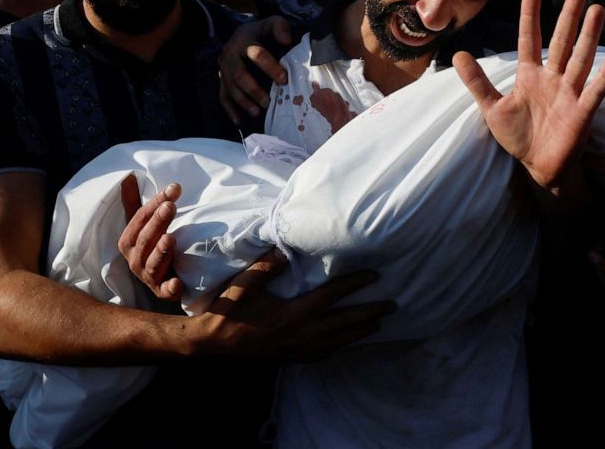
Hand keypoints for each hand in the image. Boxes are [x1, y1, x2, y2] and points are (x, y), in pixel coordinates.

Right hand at [119, 173, 182, 299]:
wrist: (164, 279)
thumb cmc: (153, 246)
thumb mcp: (143, 224)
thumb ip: (136, 203)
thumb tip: (128, 176)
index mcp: (129, 242)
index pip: (139, 220)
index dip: (154, 204)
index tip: (173, 189)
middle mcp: (135, 260)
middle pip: (145, 240)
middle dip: (157, 222)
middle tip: (170, 206)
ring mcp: (149, 278)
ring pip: (152, 265)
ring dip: (161, 252)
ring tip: (171, 237)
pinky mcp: (164, 292)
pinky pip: (165, 292)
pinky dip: (170, 288)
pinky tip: (177, 283)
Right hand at [194, 249, 395, 362]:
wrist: (212, 346)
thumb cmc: (228, 311)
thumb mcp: (244, 284)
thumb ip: (266, 266)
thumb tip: (286, 247)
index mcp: (294, 313)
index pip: (332, 297)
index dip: (355, 284)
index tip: (374, 275)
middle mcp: (302, 333)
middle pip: (345, 323)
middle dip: (370, 313)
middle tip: (392, 305)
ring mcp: (298, 349)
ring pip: (338, 341)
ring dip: (360, 332)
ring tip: (378, 324)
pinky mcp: (292, 359)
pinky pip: (324, 354)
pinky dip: (340, 347)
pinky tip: (346, 343)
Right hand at [219, 16, 291, 122]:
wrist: (241, 35)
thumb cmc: (261, 32)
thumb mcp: (272, 22)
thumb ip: (280, 27)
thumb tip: (286, 41)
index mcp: (244, 40)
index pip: (256, 54)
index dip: (270, 67)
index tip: (283, 79)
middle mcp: (230, 54)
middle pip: (239, 75)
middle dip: (253, 90)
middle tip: (267, 102)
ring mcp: (223, 68)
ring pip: (230, 87)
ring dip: (242, 101)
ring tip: (256, 112)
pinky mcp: (221, 79)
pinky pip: (222, 96)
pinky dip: (229, 110)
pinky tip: (238, 122)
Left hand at [454, 0, 604, 188]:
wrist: (537, 167)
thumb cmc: (518, 136)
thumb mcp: (492, 108)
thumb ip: (477, 81)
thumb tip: (458, 54)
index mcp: (530, 75)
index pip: (530, 38)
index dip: (530, 15)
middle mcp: (552, 79)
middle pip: (562, 41)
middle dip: (569, 16)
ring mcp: (569, 93)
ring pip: (580, 59)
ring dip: (589, 36)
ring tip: (597, 10)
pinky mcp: (582, 112)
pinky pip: (595, 90)